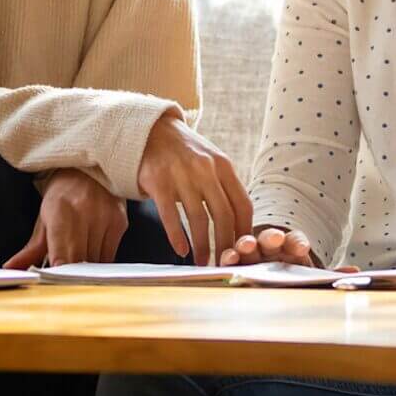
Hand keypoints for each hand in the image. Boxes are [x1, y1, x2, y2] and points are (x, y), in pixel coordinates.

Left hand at [4, 170, 127, 269]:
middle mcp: (86, 213)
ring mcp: (106, 217)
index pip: (62, 256)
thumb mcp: (43, 219)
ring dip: (86, 267)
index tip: (54, 283)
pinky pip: (110, 254)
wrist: (89, 170)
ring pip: (97, 261)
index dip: (59, 275)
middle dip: (71, 274)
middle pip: (80, 261)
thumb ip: (30, 250)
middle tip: (63, 277)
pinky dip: (100, 260)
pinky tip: (92, 250)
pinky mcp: (120, 222)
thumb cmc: (63, 195)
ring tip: (77, 258)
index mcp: (61, 212)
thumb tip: (11, 270)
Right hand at [135, 108, 252, 261]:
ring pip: (198, 218)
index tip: (243, 250)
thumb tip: (240, 224)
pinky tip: (181, 251)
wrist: (151, 130)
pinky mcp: (158, 181)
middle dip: (226, 245)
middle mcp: (205, 169)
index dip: (244, 231)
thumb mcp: (211, 161)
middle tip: (224, 264)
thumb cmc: (185, 152)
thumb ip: (225, 186)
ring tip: (203, 264)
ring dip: (202, 246)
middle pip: (223, 215)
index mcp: (224, 165)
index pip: (243, 204)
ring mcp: (181, 174)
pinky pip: (170, 215)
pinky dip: (177, 236)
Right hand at [217, 227, 354, 271]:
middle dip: (271, 238)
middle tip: (273, 239)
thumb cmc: (291, 274)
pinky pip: (229, 259)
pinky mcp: (234, 263)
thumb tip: (355, 273)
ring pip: (247, 245)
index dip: (297, 243)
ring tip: (244, 247)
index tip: (302, 247)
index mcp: (291, 247)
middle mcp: (270, 247)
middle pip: (270, 239)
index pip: (295, 241)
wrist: (269, 275)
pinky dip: (227, 259)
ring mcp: (251, 253)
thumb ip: (330, 274)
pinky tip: (224, 261)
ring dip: (246, 245)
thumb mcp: (310, 275)